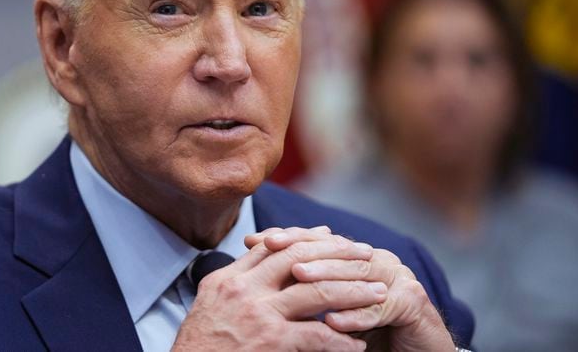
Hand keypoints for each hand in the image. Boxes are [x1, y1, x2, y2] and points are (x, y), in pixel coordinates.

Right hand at [172, 227, 382, 350]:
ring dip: (353, 292)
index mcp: (229, 278)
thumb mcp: (210, 304)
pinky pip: (318, 335)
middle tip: (366, 255)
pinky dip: (342, 339)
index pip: (274, 246)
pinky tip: (357, 343)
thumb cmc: (200, 346)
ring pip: (317, 292)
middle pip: (300, 258)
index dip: (307, 239)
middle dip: (338, 254)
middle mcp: (244, 290)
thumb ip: (238, 280)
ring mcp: (259, 314)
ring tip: (378, 294)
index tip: (332, 237)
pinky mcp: (272, 342)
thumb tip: (263, 257)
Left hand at [245, 229, 455, 351]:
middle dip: (301, 248)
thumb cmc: (365, 336)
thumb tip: (255, 276)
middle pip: (336, 250)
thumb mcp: (328, 311)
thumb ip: (302, 293)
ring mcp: (398, 278)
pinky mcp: (413, 302)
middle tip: (272, 249)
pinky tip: (333, 322)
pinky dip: (355, 316)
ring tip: (298, 277)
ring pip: (357, 272)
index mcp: (355, 257)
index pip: (317, 240)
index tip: (255, 240)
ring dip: (326, 275)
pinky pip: (380, 307)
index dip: (286, 237)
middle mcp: (377, 260)